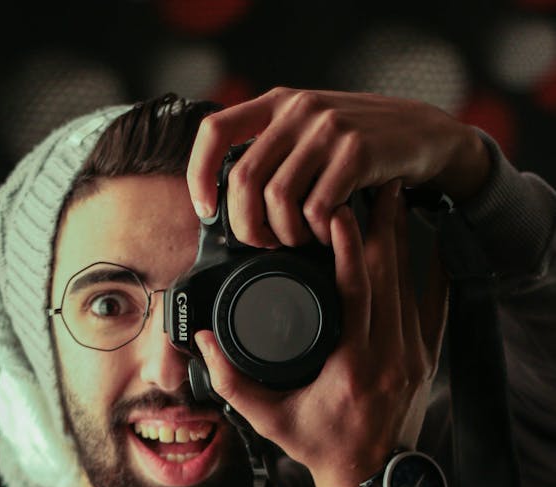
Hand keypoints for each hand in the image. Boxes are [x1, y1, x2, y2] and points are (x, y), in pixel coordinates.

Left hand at [187, 87, 490, 245]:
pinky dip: (319, 233)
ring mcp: (328, 128)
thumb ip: (272, 156)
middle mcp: (298, 109)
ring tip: (301, 239)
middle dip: (246, 225)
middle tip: (265, 244)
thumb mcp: (308, 138)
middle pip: (243, 178)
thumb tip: (225, 207)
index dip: (201, 176)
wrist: (423, 134)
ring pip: (278, 198)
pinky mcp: (358, 152)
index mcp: (277, 104)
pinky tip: (329, 234)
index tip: (207, 211)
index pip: (215, 132)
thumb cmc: (357, 149)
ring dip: (284, 234)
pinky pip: (318, 208)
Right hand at [194, 182, 448, 486]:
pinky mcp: (424, 356)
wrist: (370, 479)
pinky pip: (428, 300)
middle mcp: (391, 354)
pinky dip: (421, 265)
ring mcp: (413, 354)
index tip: (337, 207)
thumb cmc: (320, 448)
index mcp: (355, 365)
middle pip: (391, 272)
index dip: (350, 243)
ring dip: (400, 237)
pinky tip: (418, 235)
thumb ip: (231, 381)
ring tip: (388, 196)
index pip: (358, 288)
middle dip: (381, 222)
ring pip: (411, 281)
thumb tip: (202, 340)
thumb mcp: (268, 419)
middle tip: (371, 179)